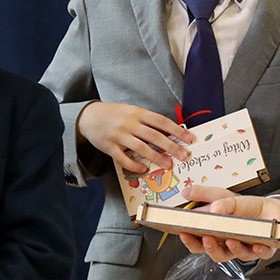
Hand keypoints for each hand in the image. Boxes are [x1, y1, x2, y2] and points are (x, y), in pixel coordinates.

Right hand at [76, 101, 192, 172]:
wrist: (89, 116)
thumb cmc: (114, 114)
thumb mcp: (131, 111)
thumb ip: (147, 121)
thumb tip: (169, 132)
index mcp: (137, 113)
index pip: (161, 121)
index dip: (177, 131)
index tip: (189, 139)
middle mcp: (129, 123)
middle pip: (154, 136)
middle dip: (171, 146)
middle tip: (184, 156)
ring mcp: (119, 135)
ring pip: (141, 148)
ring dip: (156, 157)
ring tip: (168, 165)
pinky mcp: (109, 147)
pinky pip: (123, 158)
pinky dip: (134, 165)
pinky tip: (143, 169)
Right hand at [177, 185, 279, 261]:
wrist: (271, 208)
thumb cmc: (245, 206)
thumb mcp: (222, 196)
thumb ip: (204, 194)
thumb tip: (187, 193)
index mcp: (216, 235)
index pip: (199, 243)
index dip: (190, 241)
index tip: (185, 233)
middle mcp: (229, 245)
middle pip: (215, 254)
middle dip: (209, 248)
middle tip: (207, 239)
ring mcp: (245, 248)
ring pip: (236, 256)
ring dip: (232, 249)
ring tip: (231, 240)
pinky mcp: (263, 249)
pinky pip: (260, 254)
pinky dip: (258, 251)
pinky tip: (257, 245)